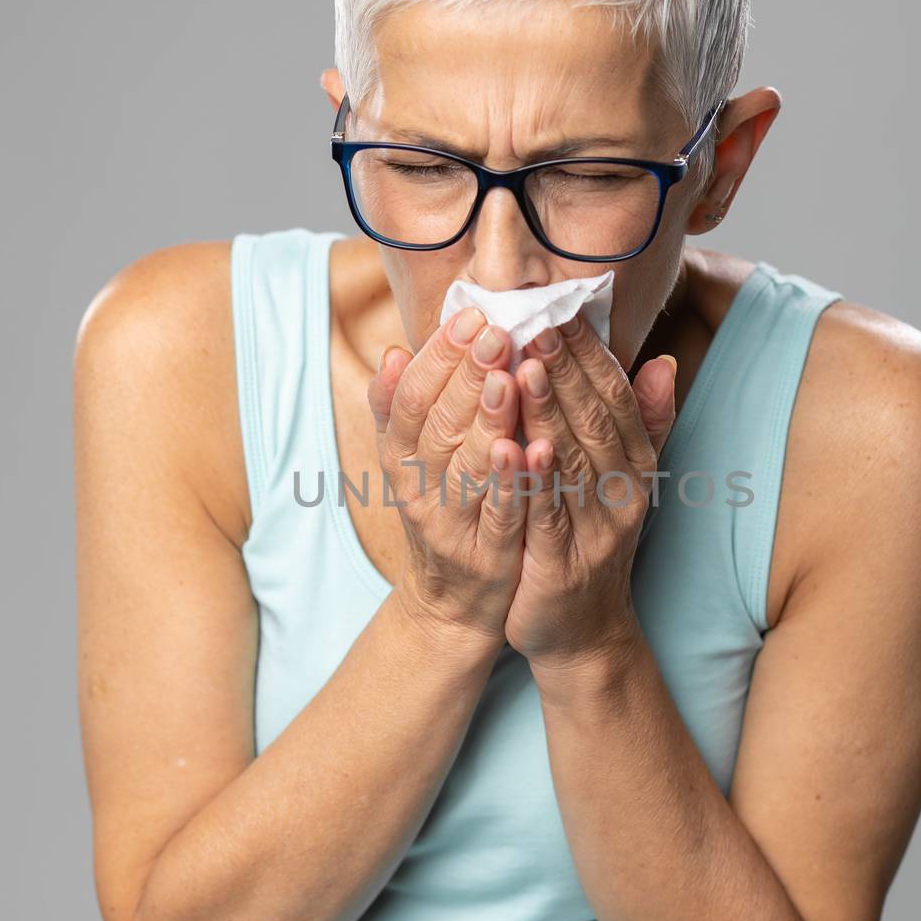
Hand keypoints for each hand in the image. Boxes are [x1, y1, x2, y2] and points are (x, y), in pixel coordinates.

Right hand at [367, 310, 528, 647]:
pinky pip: (496, 514)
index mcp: (402, 458)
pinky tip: (525, 449)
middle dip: (466, 375)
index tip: (470, 316)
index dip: (437, 356)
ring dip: (485, 419)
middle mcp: (418, 489)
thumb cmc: (445, 513)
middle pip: (436, 425)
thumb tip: (395, 352)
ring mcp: (450, 525)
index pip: (412, 398)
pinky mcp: (485, 556)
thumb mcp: (414, 462)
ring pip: (465, 466)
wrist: (455, 604)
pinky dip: (508, 483)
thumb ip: (403, 410)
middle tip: (497, 330)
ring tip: (509, 376)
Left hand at [500, 313, 677, 667]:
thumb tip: (663, 361)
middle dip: (566, 370)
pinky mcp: (562, 567)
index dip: (590, 353)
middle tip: (535, 322)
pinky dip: (533, 481)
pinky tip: (515, 446)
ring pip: (572, 463)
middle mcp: (623, 494)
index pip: (615, 397)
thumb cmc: (590, 541)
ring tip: (525, 368)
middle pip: (595, 422)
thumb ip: (642, 422)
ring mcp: (596, 532)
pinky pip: (547, 516)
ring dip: (549, 414)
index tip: (560, 308)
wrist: (582, 632)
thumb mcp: (622, 480)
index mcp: (635, 466)